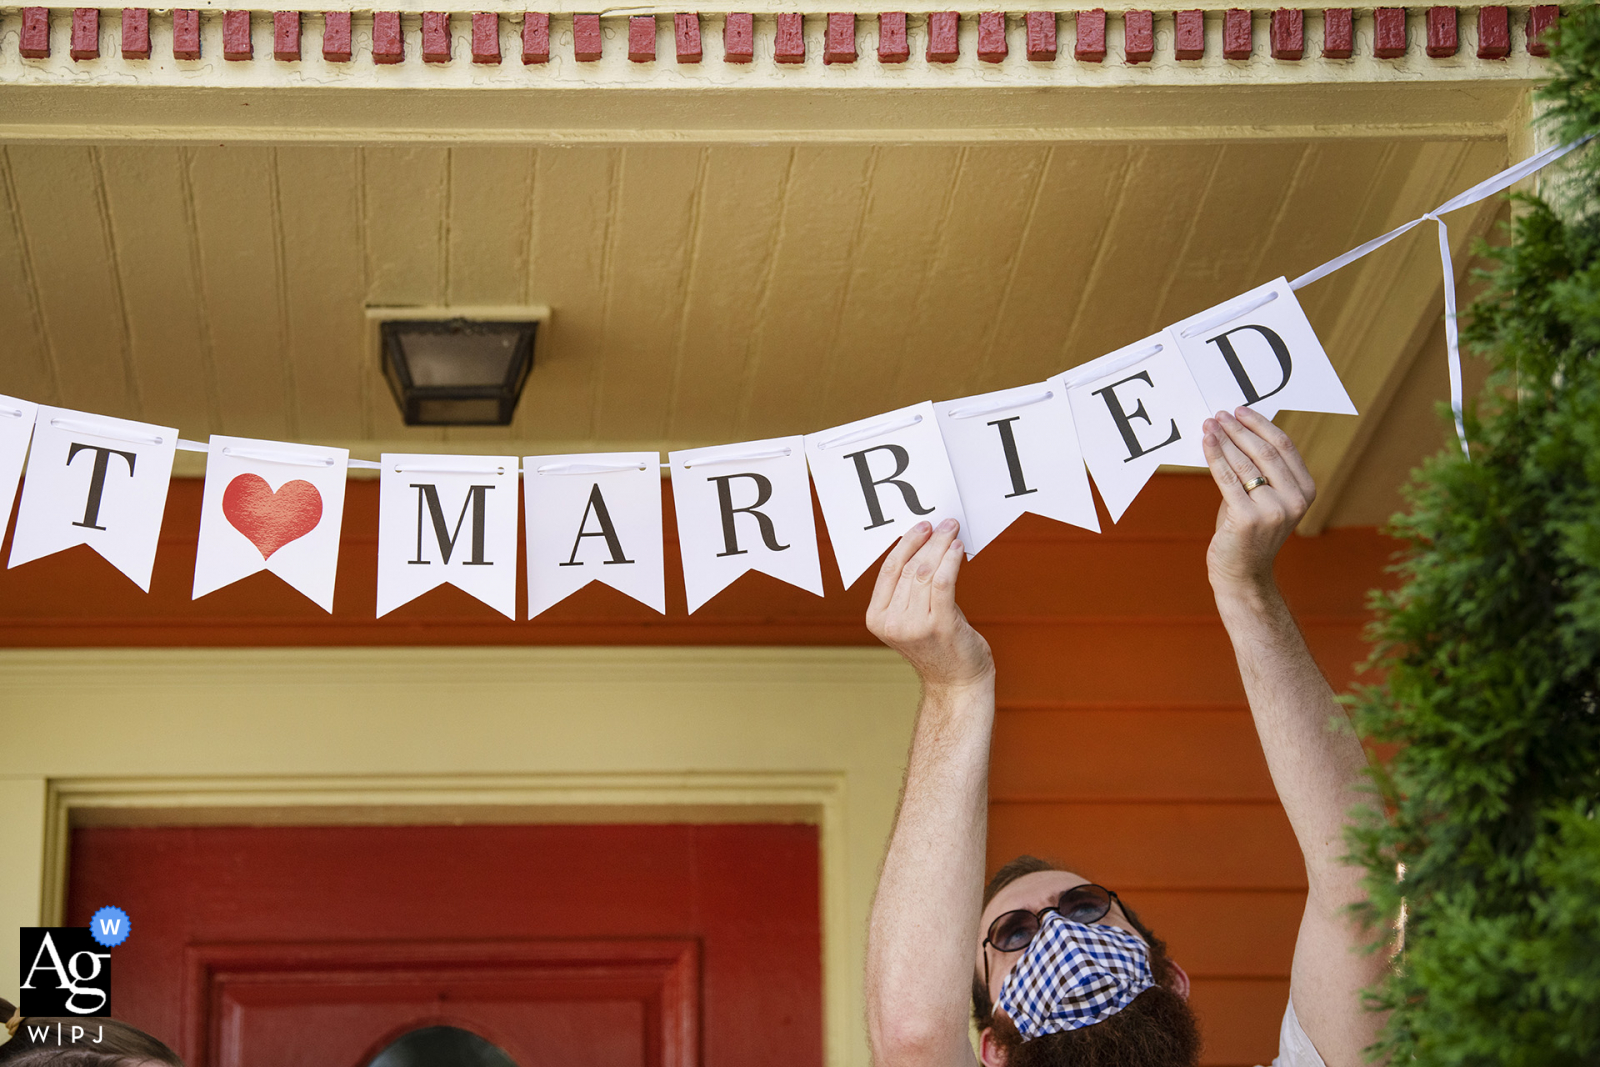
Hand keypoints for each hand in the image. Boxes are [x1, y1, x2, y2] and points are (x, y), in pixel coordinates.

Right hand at [866, 518, 993, 692]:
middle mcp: (893, 623)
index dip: (906, 544)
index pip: (889, 570)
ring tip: (952, 531)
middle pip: (909, 568)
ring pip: (926, 572)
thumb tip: (925, 545)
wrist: (956, 682)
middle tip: (944, 523)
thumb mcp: (911, 618)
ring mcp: (915, 626)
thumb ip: (910, 590)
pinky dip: (951, 561)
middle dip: (928, 541)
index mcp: (877, 619)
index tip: (922, 527)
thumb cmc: (938, 646)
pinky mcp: (940, 626)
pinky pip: (943, 582)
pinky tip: (957, 549)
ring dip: (941, 546)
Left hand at [1202, 407, 1316, 595]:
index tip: (1240, 411)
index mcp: (1306, 491)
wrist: (1242, 574)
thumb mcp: (1264, 498)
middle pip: (1265, 452)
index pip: (1284, 447)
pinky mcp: (1247, 518)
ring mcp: (1273, 510)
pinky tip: (1206, 442)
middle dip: (1240, 429)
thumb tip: (1235, 432)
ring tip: (1209, 424)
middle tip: (1220, 414)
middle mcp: (1295, 500)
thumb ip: (1259, 471)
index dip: (1261, 425)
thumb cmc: (1248, 532)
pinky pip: (1227, 478)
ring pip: (1245, 463)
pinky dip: (1215, 456)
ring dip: (1224, 439)